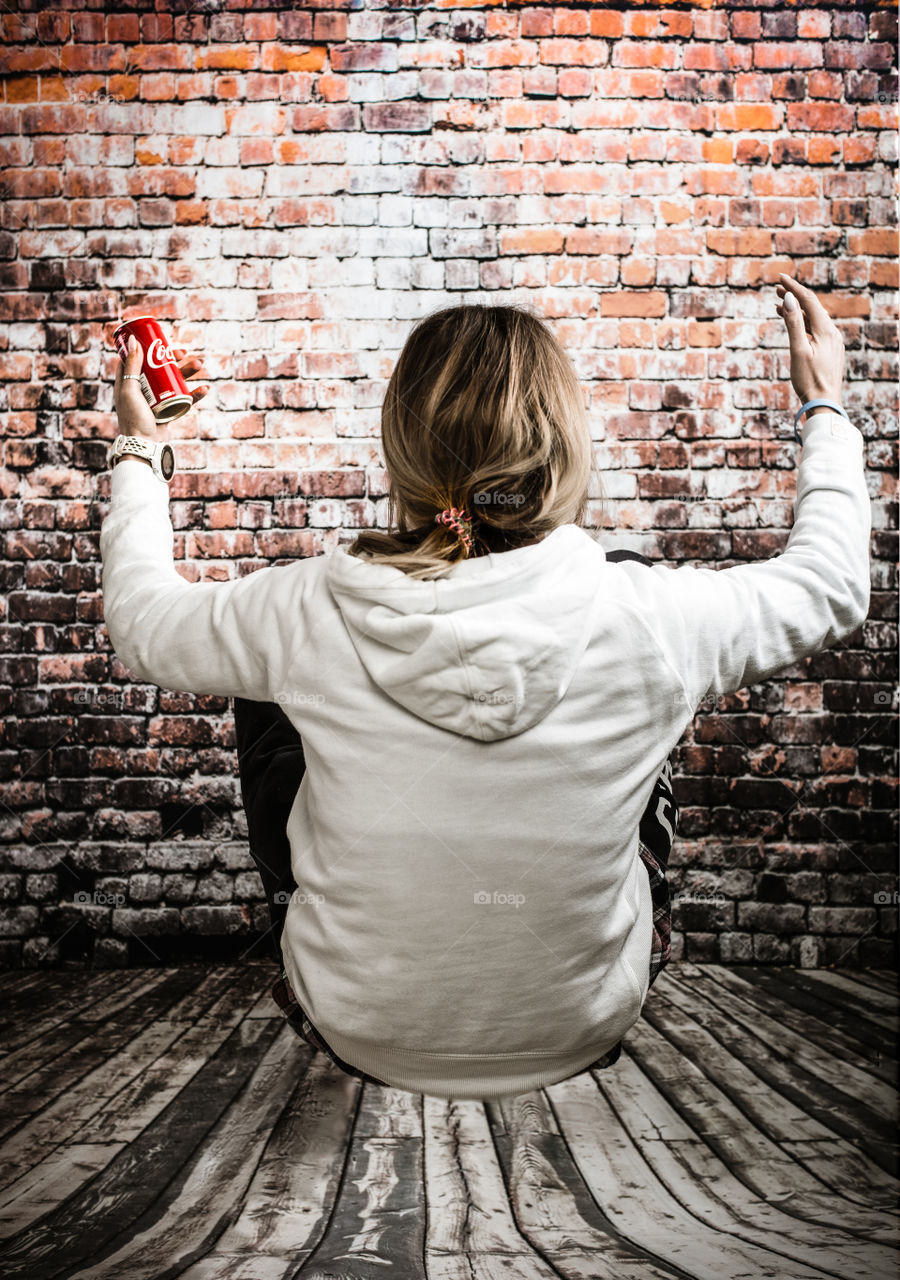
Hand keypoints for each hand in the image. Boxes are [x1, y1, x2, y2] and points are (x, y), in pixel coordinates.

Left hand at [113, 334, 210, 439]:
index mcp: (128, 383)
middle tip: (183, 352)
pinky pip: (183, 399)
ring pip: (174, 382)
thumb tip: (133, 340)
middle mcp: (141, 390)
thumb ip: (132, 366)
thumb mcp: (130, 390)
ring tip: (199, 365)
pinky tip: (204, 388)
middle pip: (159, 368)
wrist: (145, 446)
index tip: (158, 340)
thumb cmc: (133, 419)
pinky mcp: (168, 411)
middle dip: (173, 359)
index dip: (146, 348)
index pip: (135, 359)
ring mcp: (156, 400)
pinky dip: (195, 394)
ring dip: (187, 372)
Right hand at [774, 273, 844, 410]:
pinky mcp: (829, 352)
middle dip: (794, 297)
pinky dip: (803, 324)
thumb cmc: (809, 380)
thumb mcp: (798, 350)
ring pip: (813, 319)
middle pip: (812, 308)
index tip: (780, 278)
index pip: (808, 301)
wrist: (824, 403)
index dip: (794, 288)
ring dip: (797, 311)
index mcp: (826, 330)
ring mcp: (832, 343)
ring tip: (779, 305)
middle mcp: (832, 333)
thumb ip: (793, 323)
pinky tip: (794, 327)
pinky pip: (815, 330)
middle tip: (777, 288)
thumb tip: (788, 299)